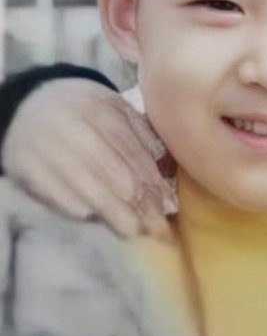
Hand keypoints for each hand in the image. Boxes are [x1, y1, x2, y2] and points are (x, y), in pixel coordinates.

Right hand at [3, 78, 176, 238]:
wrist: (30, 104)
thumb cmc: (84, 110)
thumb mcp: (114, 108)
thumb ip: (141, 133)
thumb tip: (167, 169)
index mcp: (100, 109)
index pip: (131, 151)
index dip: (152, 180)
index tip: (169, 204)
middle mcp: (73, 129)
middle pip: (114, 174)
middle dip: (139, 203)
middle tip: (158, 225)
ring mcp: (48, 151)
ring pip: (89, 191)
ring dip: (116, 215)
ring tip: (134, 231)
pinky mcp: (28, 171)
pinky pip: (62, 199)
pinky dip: (84, 212)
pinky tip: (100, 219)